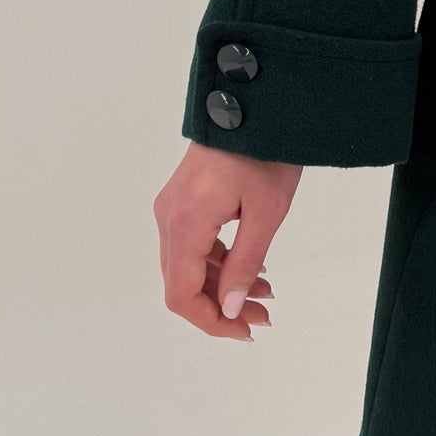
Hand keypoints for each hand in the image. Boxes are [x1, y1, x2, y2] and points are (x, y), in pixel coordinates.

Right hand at [153, 144, 302, 340]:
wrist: (253, 103)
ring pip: (188, 266)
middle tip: (263, 316)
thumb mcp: (266, 214)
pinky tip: (251, 269)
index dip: (210, 322)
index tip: (244, 331)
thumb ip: (245, 264)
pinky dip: (219, 263)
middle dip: (221, 307)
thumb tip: (229, 308)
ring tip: (265, 294)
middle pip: (182, 283)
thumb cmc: (265, 153)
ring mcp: (172, 207)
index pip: (181, 294)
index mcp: (184, 223)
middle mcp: (168, 217)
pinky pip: (193, 245)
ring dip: (223, 286)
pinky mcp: (183, 200)